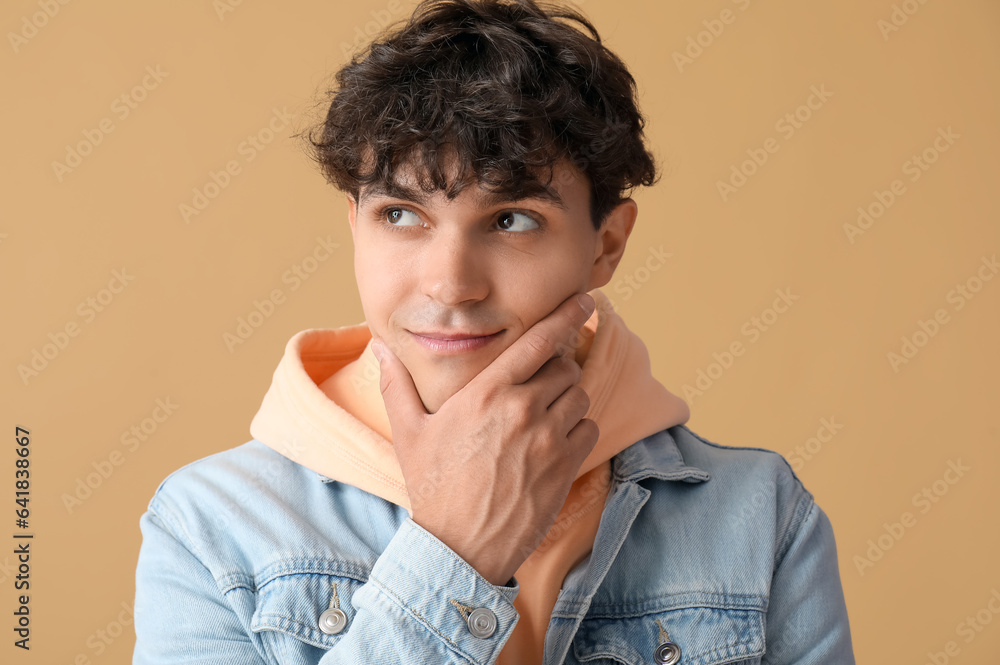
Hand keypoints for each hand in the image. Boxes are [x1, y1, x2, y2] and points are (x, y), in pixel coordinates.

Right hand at [373, 292, 599, 585]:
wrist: (458, 546)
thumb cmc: (433, 487)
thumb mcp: (408, 432)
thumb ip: (397, 384)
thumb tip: (379, 347)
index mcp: (487, 393)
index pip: (538, 341)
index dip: (565, 315)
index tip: (583, 298)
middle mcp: (522, 409)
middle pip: (563, 366)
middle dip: (555, 369)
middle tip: (538, 384)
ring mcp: (547, 438)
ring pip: (579, 395)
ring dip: (568, 399)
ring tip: (543, 415)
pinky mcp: (564, 466)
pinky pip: (588, 429)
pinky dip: (578, 429)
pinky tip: (554, 442)